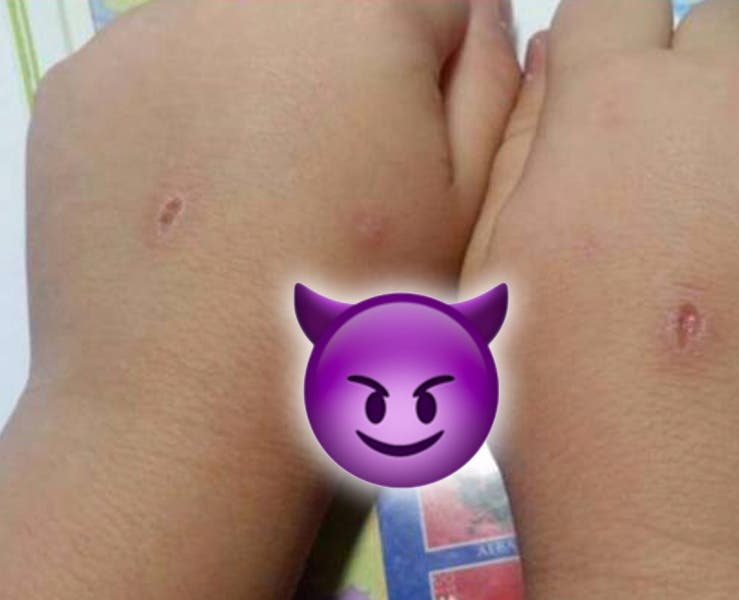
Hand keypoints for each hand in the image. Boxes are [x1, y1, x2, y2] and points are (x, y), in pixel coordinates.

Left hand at [0, 1, 518, 597]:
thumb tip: (481, 15)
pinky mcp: (80, 88)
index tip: (416, 143)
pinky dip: (185, 120)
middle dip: (349, 74)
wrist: (190, 414)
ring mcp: (147, 36)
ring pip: (244, 38)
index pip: (435, 0)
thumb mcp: (468, 209)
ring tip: (258, 202)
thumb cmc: (355, 321)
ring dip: (265, 91)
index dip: (438, 74)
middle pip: (330, 10)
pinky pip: (161, 74)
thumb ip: (492, 87)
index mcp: (361, 14)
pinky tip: (193, 208)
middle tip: (335, 180)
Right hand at [465, 0, 738, 596]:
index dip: (598, 41)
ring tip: (706, 204)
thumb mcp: (492, 256)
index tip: (589, 88)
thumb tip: (550, 59)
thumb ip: (517, 136)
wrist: (678, 511)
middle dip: (677, 65)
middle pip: (717, 20)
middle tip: (646, 151)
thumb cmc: (552, 390)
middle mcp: (732, 107)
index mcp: (616, 109)